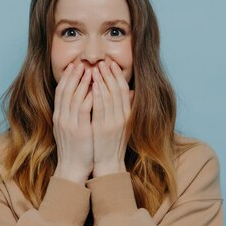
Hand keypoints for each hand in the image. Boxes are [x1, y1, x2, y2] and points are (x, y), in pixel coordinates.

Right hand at [52, 63, 93, 183]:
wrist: (72, 169)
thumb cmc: (75, 151)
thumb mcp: (71, 130)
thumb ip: (75, 116)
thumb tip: (83, 102)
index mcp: (59, 118)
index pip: (60, 93)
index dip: (66, 79)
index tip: (73, 67)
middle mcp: (61, 119)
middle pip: (65, 91)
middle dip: (72, 76)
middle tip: (80, 63)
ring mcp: (69, 124)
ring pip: (74, 97)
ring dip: (81, 82)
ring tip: (89, 70)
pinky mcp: (79, 130)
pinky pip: (83, 109)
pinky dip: (88, 96)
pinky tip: (95, 87)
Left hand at [91, 60, 134, 176]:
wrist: (108, 164)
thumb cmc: (113, 144)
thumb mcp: (124, 124)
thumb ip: (127, 107)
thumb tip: (132, 91)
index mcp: (127, 115)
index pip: (124, 90)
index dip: (117, 75)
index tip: (111, 64)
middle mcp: (122, 117)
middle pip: (117, 90)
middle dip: (109, 74)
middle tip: (102, 61)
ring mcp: (113, 123)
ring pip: (109, 96)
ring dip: (102, 80)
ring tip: (96, 68)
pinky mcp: (103, 129)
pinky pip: (100, 108)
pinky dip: (97, 95)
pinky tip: (93, 85)